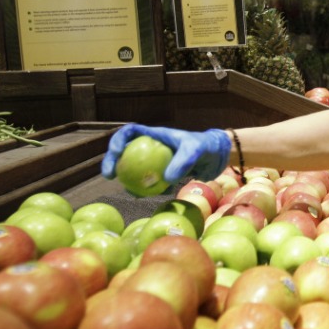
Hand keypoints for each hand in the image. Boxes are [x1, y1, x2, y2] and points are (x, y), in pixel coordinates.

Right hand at [100, 124, 230, 184]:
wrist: (218, 156)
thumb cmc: (206, 146)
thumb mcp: (196, 151)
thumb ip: (183, 162)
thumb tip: (166, 179)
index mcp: (156, 135)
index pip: (130, 132)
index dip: (118, 140)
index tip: (116, 153)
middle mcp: (153, 147)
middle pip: (126, 151)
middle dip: (113, 161)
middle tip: (109, 176)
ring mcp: (157, 161)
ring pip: (136, 170)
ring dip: (129, 180)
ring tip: (131, 192)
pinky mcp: (164, 173)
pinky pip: (151, 182)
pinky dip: (149, 189)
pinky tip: (153, 195)